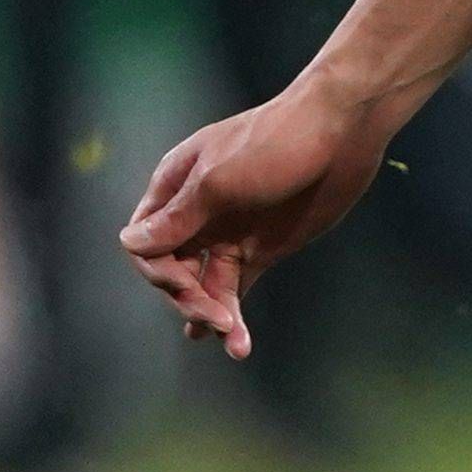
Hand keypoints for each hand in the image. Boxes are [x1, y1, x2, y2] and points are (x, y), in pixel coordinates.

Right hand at [120, 80, 397, 358]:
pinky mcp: (262, 248)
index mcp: (175, 189)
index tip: (186, 286)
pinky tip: (234, 339)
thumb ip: (179, 216)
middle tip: (219, 320)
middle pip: (172, 271)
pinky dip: (232, 312)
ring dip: (212, 315)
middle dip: (189, 298)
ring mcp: (229, 232)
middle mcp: (196, 214)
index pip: (146, 245)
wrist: (342, 130)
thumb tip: (130, 244)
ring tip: (234, 341)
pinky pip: (236, 287)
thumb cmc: (276, 142)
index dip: (160, 273)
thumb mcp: (221, 180)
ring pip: (205, 285)